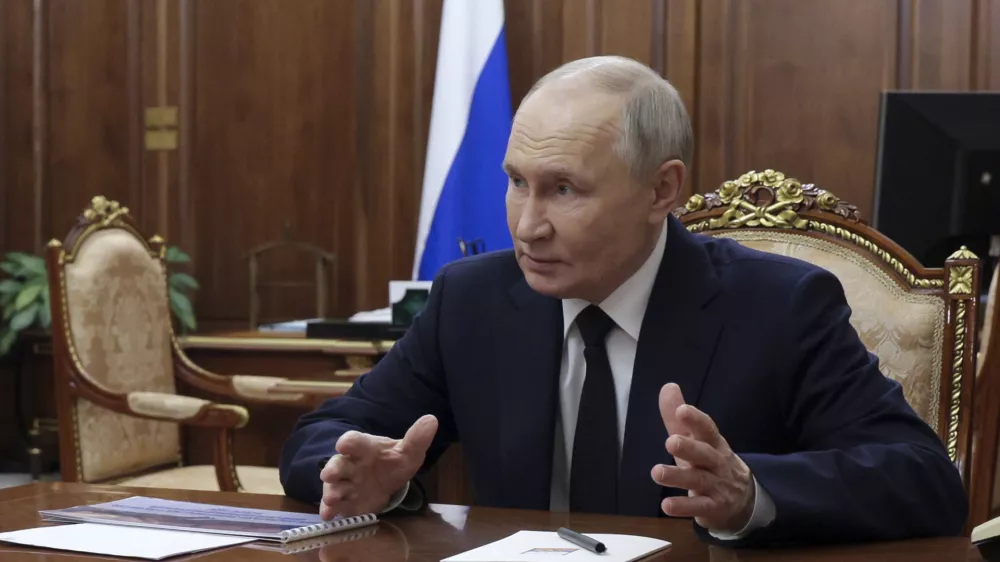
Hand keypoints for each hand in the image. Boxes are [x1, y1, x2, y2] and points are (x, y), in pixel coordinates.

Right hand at [319, 414, 437, 519]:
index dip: (349, 442)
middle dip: (333, 469)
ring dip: (331, 492)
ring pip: (334, 486)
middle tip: (329, 475)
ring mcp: (346, 484)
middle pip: (338, 464)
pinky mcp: (345, 501)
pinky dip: (329, 510)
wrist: (387, 479)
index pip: (355, 441)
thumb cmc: (392, 461)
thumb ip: (417, 439)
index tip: (343, 444)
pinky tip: (328, 516)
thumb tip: (432, 420)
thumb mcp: (408, 452)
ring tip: (331, 499)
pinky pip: (335, 505)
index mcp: (365, 448)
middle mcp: (351, 464)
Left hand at [651, 383, 754, 533]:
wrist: (743, 501)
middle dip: (689, 447)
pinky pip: (699, 507)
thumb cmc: (711, 464)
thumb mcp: (696, 441)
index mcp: (714, 443)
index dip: (696, 419)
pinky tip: (666, 505)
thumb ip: (678, 418)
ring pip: (699, 480)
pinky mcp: (713, 508)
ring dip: (678, 476)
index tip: (682, 410)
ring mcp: (717, 486)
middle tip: (670, 441)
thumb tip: (667, 386)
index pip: (708, 429)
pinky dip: (684, 507)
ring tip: (656, 472)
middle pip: (705, 454)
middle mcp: (717, 463)